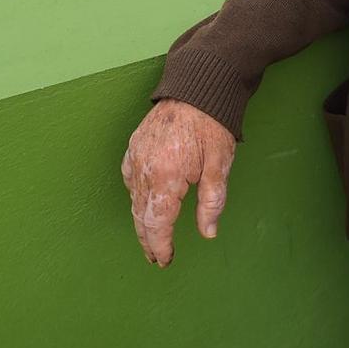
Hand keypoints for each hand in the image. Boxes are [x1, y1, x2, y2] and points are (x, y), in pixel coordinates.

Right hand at [120, 99, 235, 266]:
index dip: (160, 246)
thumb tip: (208, 232)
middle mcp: (144, 169)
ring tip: (150, 236)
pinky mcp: (134, 144)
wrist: (197, 86)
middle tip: (156, 257)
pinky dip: (134, 194)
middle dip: (148, 239)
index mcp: (166, 177)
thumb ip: (211, 202)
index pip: (157, 223)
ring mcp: (136, 155)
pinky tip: (142, 200)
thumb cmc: (212, 124)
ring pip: (133, 198)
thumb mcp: (219, 165)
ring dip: (140, 220)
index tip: (165, 260)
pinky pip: (129, 177)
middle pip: (140, 215)